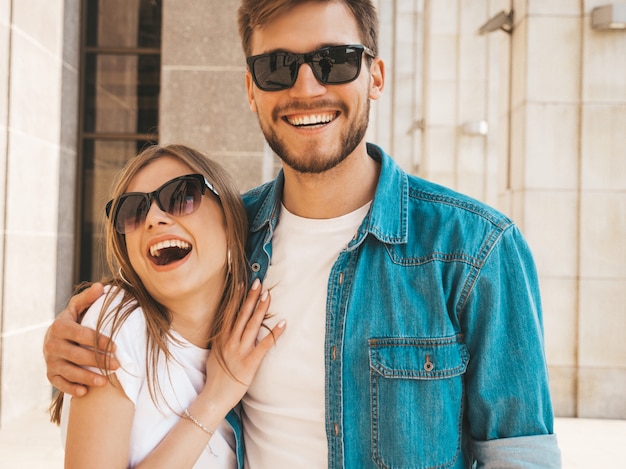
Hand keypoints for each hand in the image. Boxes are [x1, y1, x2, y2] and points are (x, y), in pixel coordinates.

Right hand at [43, 283, 119, 395]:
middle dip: (98, 361)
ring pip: (69, 371)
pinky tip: (85, 392)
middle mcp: (52, 344)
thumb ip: (88, 298)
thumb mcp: (78, 307)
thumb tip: (101, 287)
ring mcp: (50, 361)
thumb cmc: (74, 321)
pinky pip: (60, 384)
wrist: (55, 337)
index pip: (82, 335)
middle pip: (77, 355)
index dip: (100, 341)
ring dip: (87, 378)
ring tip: (105, 382)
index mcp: (60, 326)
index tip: (117, 347)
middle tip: (118, 365)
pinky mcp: (50, 374)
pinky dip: (71, 389)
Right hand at [202, 279, 284, 411]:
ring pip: (252, 325)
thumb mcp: (214, 354)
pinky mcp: (250, 362)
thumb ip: (221, 341)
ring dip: (261, 309)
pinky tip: (283, 323)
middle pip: (242, 315)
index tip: (241, 284)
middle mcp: (230, 342)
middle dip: (251, 297)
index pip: (229, 313)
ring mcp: (240, 351)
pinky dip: (274, 333)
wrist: (214, 397)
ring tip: (268, 295)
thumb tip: (225, 330)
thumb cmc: (216, 377)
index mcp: (222, 339)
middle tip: (258, 282)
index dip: (236, 298)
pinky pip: (264, 345)